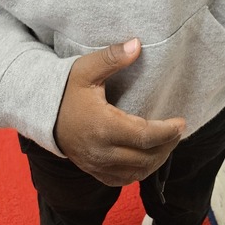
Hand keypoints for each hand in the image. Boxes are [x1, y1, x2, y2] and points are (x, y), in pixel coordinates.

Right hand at [53, 38, 184, 185]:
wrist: (42, 112)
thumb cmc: (66, 89)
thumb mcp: (87, 68)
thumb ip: (112, 57)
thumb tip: (137, 44)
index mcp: (102, 126)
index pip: (144, 136)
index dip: (167, 131)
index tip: (181, 122)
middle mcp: (101, 151)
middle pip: (145, 157)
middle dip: (167, 145)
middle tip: (177, 130)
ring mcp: (96, 165)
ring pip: (137, 172)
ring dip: (156, 160)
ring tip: (167, 142)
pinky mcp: (93, 171)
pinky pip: (123, 180)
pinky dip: (140, 171)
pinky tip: (147, 157)